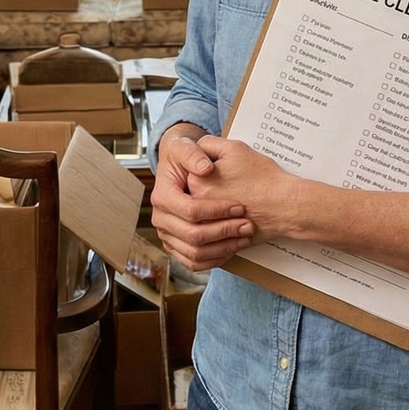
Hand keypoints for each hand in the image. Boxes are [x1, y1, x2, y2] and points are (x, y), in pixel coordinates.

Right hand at [151, 124, 254, 271]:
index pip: (190, 210)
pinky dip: (215, 259)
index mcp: (162, 196)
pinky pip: (194, 262)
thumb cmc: (184, 156)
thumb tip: (205, 169)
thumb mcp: (187, 146)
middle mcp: (161, 219)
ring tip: (244, 236)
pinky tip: (234, 247)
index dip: (217, 210)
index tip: (239, 207)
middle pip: (193, 235)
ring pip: (195, 253)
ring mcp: (167, 235)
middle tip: (247, 225)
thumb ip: (195, 154)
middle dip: (224, 232)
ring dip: (223, 248)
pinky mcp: (176, 246)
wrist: (179, 168)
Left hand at [189, 135, 305, 244]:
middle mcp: (198, 206)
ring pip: (204, 214)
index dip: (208, 168)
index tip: (223, 169)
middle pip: (196, 194)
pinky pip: (214, 232)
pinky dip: (223, 225)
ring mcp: (209, 225)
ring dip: (215, 208)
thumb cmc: (263, 177)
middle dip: (211, 188)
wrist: (285, 204)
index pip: (190, 172)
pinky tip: (238, 215)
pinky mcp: (221, 239)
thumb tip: (197, 150)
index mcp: (196, 183)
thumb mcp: (234, 148)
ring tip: (238, 198)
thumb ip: (209, 144)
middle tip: (233, 184)